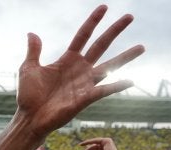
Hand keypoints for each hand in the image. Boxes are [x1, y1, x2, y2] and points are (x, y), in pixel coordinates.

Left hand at [15, 6, 143, 135]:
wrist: (29, 118)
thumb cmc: (29, 96)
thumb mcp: (29, 69)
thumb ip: (34, 51)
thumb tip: (32, 33)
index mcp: (67, 60)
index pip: (83, 36)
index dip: (93, 22)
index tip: (104, 7)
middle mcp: (80, 69)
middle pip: (101, 45)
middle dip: (115, 31)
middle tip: (130, 16)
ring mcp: (84, 83)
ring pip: (109, 66)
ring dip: (125, 57)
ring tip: (142, 47)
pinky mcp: (85, 98)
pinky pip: (104, 90)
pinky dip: (116, 86)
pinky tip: (130, 80)